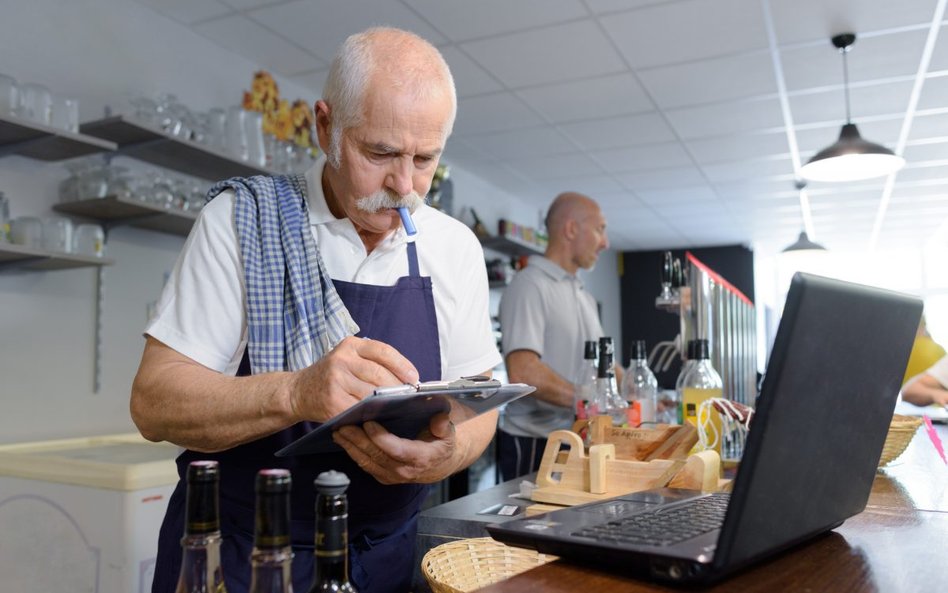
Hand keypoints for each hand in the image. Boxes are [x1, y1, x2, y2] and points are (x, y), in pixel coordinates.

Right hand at [289, 336, 418, 422]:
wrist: (297, 391)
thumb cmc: (330, 376)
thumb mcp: (348, 359)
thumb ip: (372, 363)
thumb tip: (407, 379)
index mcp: (350, 345)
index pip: (383, 351)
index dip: (402, 365)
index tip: (414, 378)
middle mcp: (341, 359)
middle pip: (379, 374)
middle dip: (398, 387)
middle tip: (410, 397)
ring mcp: (335, 380)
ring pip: (372, 394)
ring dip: (388, 403)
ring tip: (398, 407)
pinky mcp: (332, 402)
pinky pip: (360, 410)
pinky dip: (372, 414)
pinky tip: (380, 417)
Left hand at [331, 413, 458, 484]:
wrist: (441, 464)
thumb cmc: (442, 444)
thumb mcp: (449, 432)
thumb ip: (443, 425)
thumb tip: (439, 420)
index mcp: (420, 458)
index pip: (396, 449)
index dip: (380, 438)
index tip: (368, 423)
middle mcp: (404, 470)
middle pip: (376, 455)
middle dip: (357, 440)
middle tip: (343, 425)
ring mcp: (392, 475)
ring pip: (367, 462)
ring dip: (350, 447)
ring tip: (338, 432)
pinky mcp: (384, 476)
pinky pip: (366, 465)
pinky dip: (353, 453)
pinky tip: (344, 441)